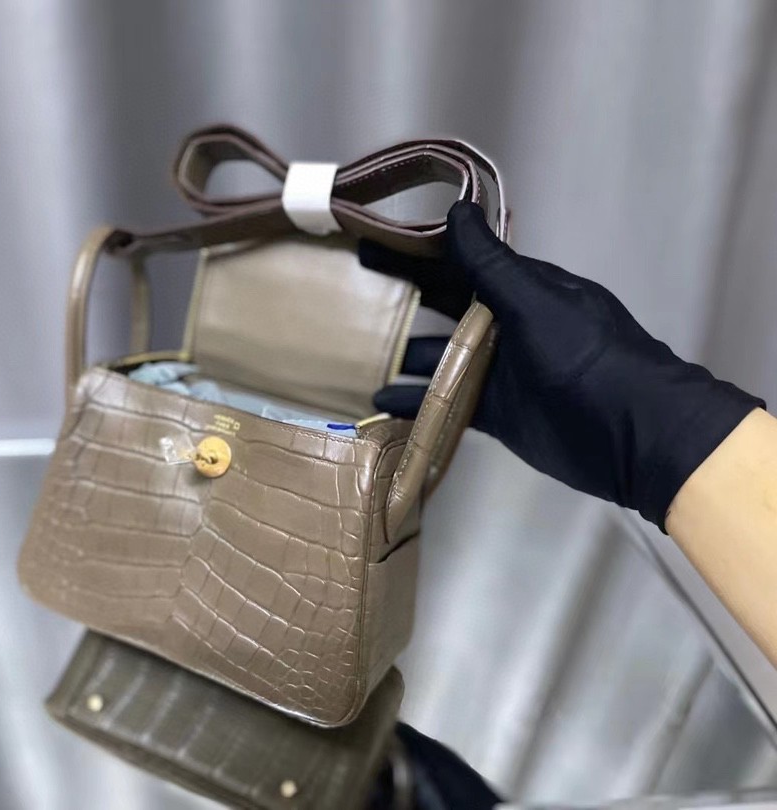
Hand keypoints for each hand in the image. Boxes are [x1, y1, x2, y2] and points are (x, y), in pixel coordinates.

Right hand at [361, 202, 764, 529]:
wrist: (635, 434)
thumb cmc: (587, 357)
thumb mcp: (537, 302)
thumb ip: (491, 264)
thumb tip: (458, 209)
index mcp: (521, 290)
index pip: (459, 263)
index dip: (415, 253)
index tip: (368, 244)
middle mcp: (507, 325)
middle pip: (445, 307)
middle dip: (401, 301)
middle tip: (346, 296)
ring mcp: (501, 371)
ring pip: (442, 357)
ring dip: (402, 355)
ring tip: (352, 354)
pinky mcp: (498, 414)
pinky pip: (448, 401)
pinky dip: (417, 401)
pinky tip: (380, 403)